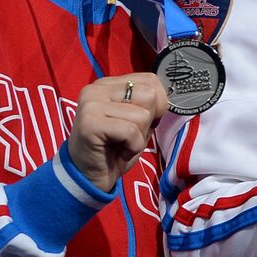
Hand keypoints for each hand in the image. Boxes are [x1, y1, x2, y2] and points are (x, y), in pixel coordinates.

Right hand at [68, 73, 168, 192]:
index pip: (150, 80)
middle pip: (149, 95)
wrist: (89, 177)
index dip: (157, 104)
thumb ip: (149, 104)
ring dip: (138, 137)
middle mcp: (96, 89)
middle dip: (148, 121)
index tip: (139, 123)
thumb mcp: (137, 121)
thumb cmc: (115, 148)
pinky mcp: (89, 123)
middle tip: (128, 136)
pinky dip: (133, 147)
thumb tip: (167, 97)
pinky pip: (130, 131)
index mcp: (108, 84)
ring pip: (142, 115)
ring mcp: (91, 104)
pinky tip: (119, 152)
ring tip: (121, 144)